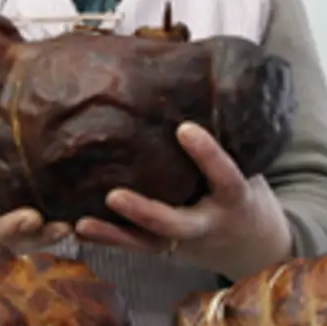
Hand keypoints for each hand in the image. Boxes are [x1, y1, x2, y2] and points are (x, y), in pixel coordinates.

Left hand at [74, 122, 292, 278]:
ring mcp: (181, 240)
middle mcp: (206, 224)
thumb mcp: (245, 165)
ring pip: (146, 243)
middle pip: (174, 224)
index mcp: (234, 200)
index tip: (185, 128)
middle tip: (114, 196)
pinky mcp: (161, 245)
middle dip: (144, 211)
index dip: (207, 155)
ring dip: (113, 233)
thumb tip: (197, 80)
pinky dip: (105, 238)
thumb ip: (224, 136)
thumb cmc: (239, 187)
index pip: (225, 177)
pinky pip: (132, 245)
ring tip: (83, 222)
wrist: (249, 241)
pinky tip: (77, 225)